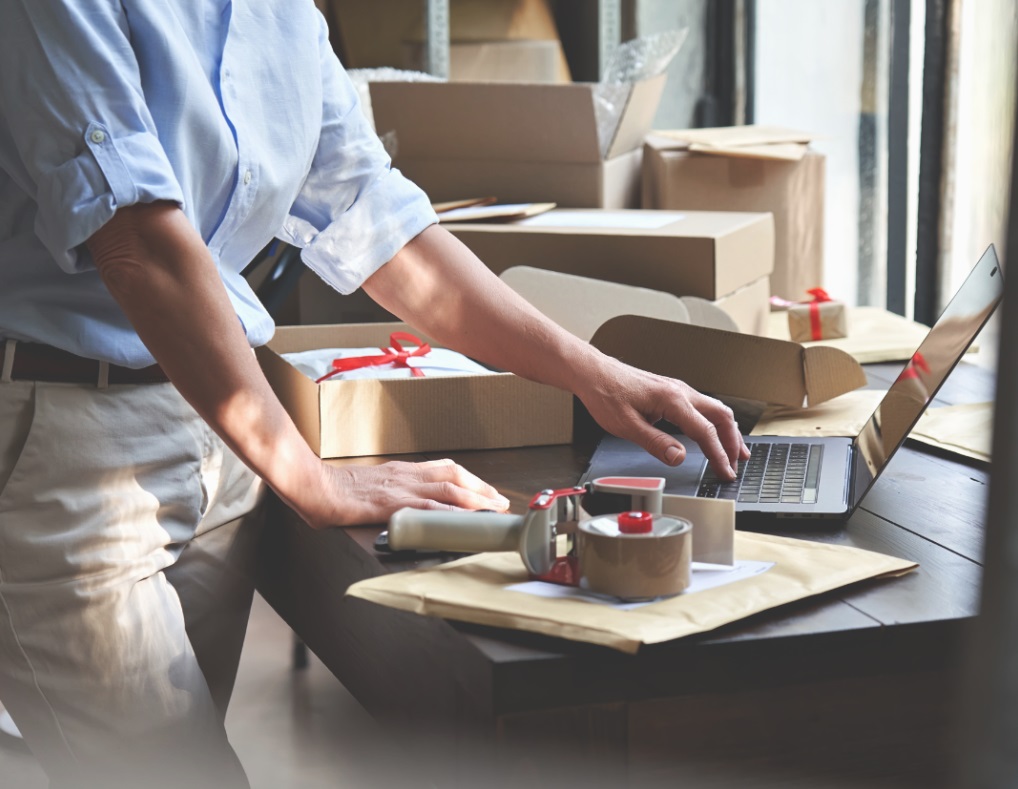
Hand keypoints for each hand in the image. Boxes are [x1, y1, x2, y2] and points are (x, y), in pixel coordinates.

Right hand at [298, 458, 510, 528]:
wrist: (312, 485)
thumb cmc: (333, 490)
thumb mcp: (369, 487)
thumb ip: (388, 493)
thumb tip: (402, 507)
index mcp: (400, 471)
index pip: (443, 469)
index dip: (468, 480)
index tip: (485, 491)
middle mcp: (405, 475)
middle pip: (453, 475)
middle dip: (480, 488)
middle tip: (500, 501)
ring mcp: (400, 488)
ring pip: (448, 488)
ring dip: (475, 499)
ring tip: (493, 510)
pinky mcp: (392, 503)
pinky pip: (428, 507)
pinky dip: (450, 513)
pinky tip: (464, 520)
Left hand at [578, 356, 748, 480]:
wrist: (594, 373)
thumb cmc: (606, 394)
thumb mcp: (626, 426)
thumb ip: (655, 443)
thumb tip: (679, 457)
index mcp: (672, 399)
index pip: (706, 432)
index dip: (719, 455)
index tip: (726, 472)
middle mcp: (680, 391)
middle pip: (721, 416)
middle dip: (733, 442)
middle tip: (738, 464)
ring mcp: (677, 389)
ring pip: (715, 409)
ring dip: (728, 431)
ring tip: (735, 451)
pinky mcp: (672, 391)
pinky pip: (703, 407)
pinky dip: (714, 423)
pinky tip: (713, 433)